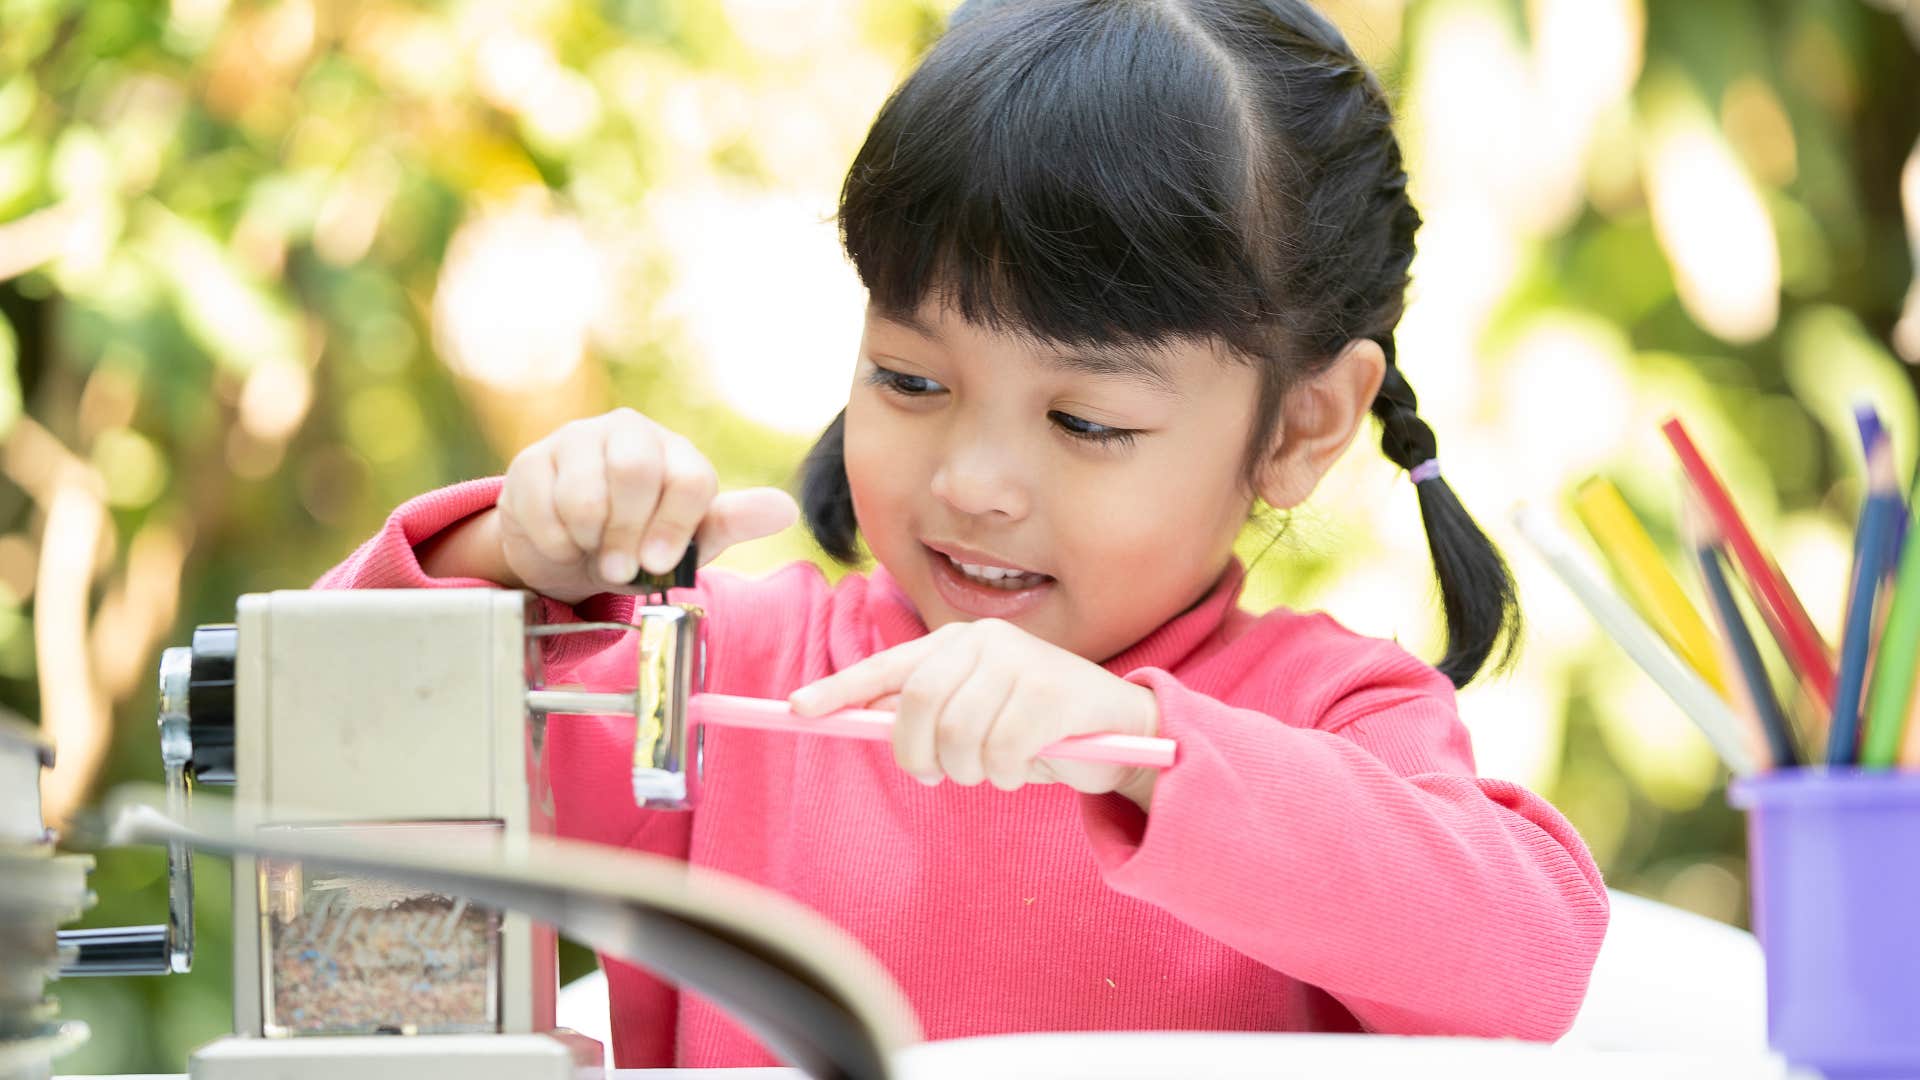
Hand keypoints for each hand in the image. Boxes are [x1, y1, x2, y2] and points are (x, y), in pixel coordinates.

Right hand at [498, 408, 797, 604]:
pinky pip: (539, 503)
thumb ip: (733, 522)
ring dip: (590, 539)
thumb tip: (786, 510)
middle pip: (635, 470)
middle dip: (627, 533)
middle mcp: (629, 432)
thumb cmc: (639, 539)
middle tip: (621, 568)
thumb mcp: (690, 538)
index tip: (657, 563)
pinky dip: (553, 539)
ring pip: (585, 489)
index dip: (675, 526)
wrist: (570, 545)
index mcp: (676, 452)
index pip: (690, 478)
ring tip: (593, 553)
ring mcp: (577, 440)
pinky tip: (561, 542)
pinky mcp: (531, 460)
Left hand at [787, 618, 1160, 806]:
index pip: (887, 666)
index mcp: (958, 643)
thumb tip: (862, 717)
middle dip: (916, 754)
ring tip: (992, 769)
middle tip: (935, 774)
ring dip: (969, 771)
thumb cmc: (1037, 727)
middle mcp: (986, 642)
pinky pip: (1000, 752)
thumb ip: (926, 711)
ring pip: (958, 735)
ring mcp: (1022, 663)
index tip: (797, 710)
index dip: (839, 689)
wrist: (1126, 731)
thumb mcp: (976, 713)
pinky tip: (1025, 768)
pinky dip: (1004, 775)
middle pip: (917, 704)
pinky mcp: (1053, 695)